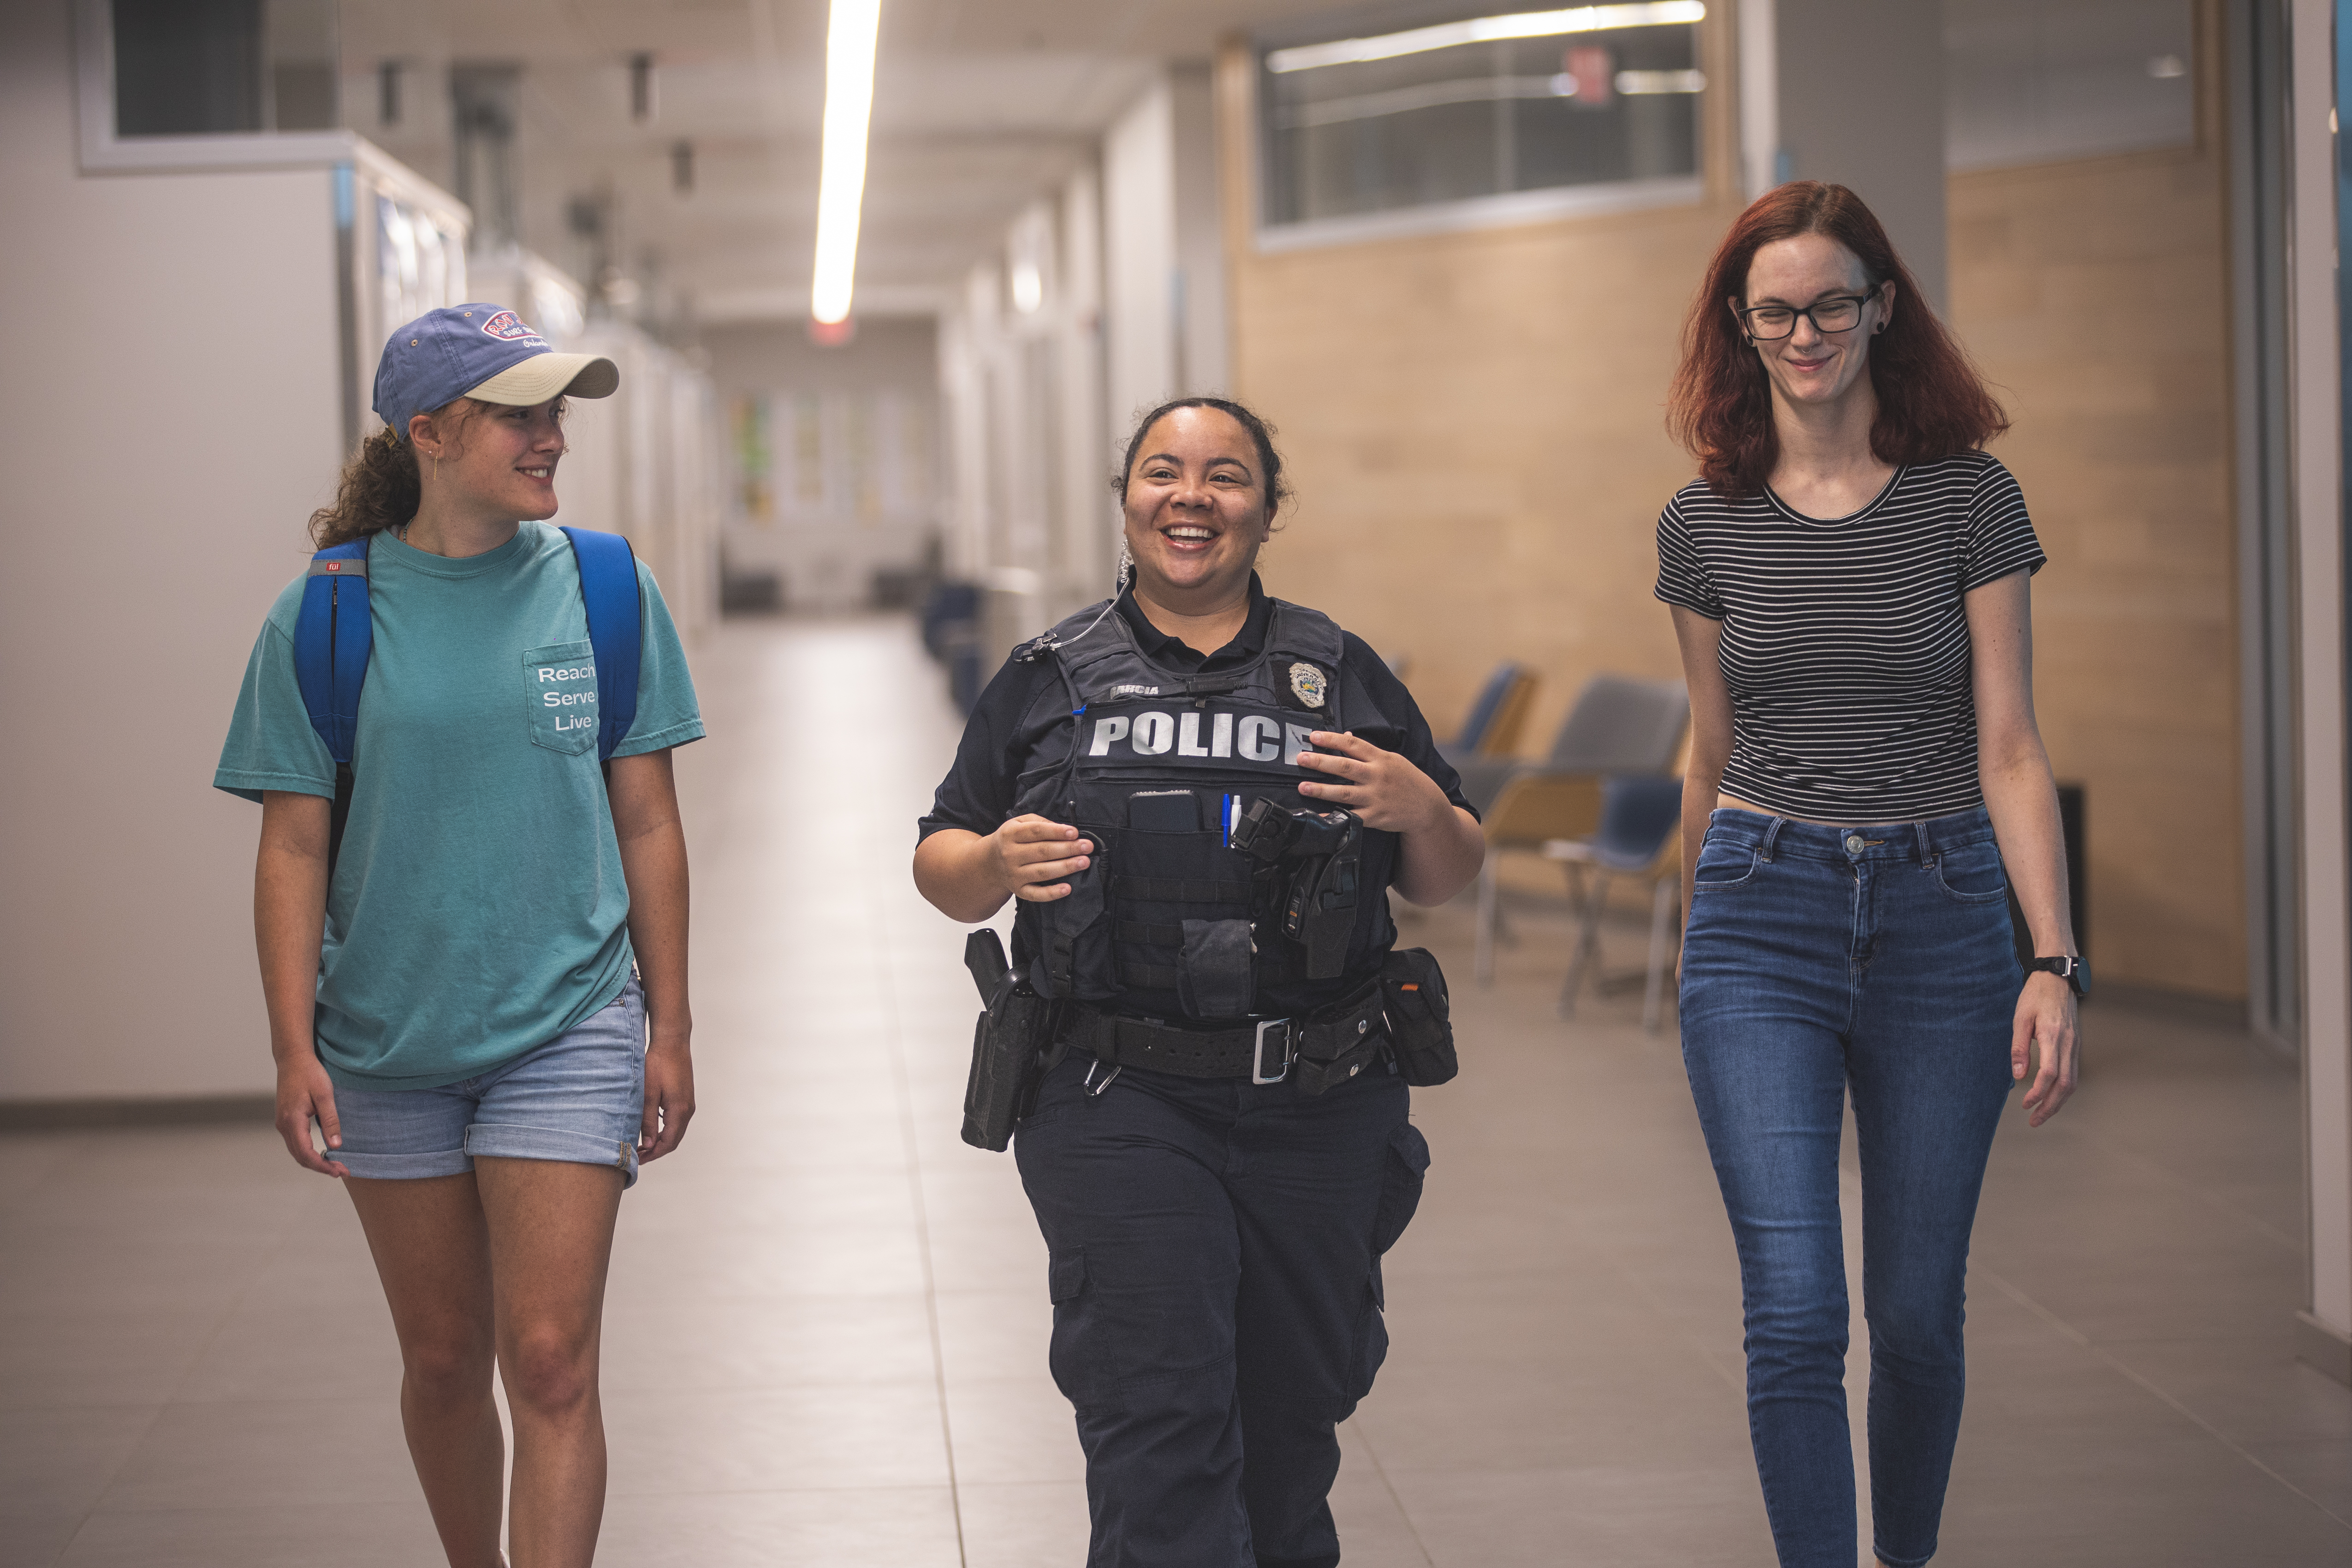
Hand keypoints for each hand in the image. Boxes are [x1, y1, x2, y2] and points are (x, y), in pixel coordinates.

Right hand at [274, 1054, 349, 1176]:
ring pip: (296, 1151)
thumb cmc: (310, 1073)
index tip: (340, 1171)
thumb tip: (336, 1146)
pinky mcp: (285, 1120)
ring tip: (334, 1165)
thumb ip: (330, 1120)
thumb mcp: (325, 1095)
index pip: (306, 1153)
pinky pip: (295, 1143)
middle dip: (320, 1167)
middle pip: (300, 1157)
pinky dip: (308, 1152)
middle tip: (341, 1171)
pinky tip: (322, 1153)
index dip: (323, 1166)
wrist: (293, 1059)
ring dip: (314, 1161)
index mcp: (292, 1121)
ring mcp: (282, 1123)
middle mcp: (283, 1125)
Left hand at [641, 1033, 694, 1160]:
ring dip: (661, 1140)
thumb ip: (647, 1121)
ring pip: (675, 1131)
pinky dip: (665, 1130)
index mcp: (679, 1110)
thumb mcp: (647, 1094)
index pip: (668, 1143)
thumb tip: (648, 1144)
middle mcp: (688, 1109)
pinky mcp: (685, 1098)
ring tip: (642, 1144)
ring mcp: (688, 1103)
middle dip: (657, 1150)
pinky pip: (676, 1121)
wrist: (672, 1043)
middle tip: (638, 1156)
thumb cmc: (658, 1065)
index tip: (638, 1159)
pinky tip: (651, 1128)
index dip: (653, 1154)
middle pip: (674, 1140)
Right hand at [989, 814, 1094, 902]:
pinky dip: (1052, 893)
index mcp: (1011, 834)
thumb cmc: (1011, 839)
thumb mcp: (1019, 823)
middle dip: (1068, 849)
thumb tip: (1063, 829)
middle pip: (1042, 852)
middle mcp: (1010, 854)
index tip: (1075, 832)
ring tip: (1084, 862)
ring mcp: (1014, 874)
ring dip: (1065, 867)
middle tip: (1087, 847)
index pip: (1036, 831)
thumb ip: (1039, 822)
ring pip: (1042, 872)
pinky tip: (1067, 888)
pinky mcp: (1019, 890)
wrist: (989, 862)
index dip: (1056, 832)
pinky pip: (1036, 894)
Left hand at [1296, 731, 1448, 832]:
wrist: (1427, 807)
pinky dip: (1335, 818)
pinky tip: (1320, 817)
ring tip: (1303, 786)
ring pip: (1344, 792)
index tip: (1313, 736)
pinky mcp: (1375, 817)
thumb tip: (1344, 737)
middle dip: (1321, 762)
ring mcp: (1375, 797)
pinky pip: (1351, 817)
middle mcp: (1377, 776)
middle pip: (1345, 767)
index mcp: (1381, 759)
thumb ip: (1368, 751)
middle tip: (1301, 758)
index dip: (1332, 739)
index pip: (1353, 745)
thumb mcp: (1392, 760)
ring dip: (1322, 789)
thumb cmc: (1407, 781)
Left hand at [2013, 970, 2078, 1125]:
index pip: (2050, 1074)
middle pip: (2065, 1085)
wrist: (2058, 978)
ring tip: (2041, 1115)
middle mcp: (2069, 1043)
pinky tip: (2051, 1096)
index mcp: (2054, 1036)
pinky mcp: (2076, 1045)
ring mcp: (2076, 1045)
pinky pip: (2073, 1073)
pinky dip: (2064, 1090)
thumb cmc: (2035, 995)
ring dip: (2058, 1102)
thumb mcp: (2020, 1018)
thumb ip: (2019, 1047)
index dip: (2038, 1093)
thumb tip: (2018, 1075)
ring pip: (2073, 1082)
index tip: (2025, 1105)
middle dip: (2050, 1106)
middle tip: (2034, 1121)